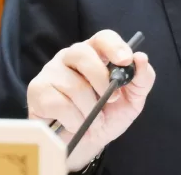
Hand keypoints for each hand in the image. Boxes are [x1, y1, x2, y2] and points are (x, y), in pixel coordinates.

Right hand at [27, 30, 155, 170]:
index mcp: (96, 53)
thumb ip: (143, 78)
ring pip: (74, 85)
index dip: (114, 46)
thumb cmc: (110, 114)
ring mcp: (52, 71)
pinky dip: (74, 119)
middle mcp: (71, 56)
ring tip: (94, 120)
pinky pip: (59, 103)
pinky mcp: (37, 90)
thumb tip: (141, 57)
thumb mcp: (133, 98)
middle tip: (111, 99)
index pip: (103, 37)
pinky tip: (76, 124)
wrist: (87, 143)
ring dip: (90, 110)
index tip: (125, 61)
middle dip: (101, 80)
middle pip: (82, 53)